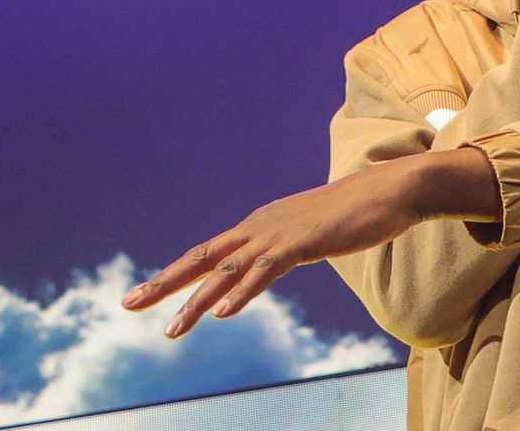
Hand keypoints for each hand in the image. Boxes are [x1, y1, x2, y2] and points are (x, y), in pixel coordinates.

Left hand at [121, 157, 423, 338]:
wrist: (392, 190)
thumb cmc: (360, 212)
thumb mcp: (316, 231)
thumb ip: (294, 245)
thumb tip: (283, 257)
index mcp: (263, 224)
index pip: (211, 252)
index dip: (177, 273)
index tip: (146, 292)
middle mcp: (262, 226)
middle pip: (203, 257)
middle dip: (163, 282)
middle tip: (126, 303)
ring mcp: (280, 233)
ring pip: (227, 271)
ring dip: (196, 302)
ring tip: (170, 329)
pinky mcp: (303, 242)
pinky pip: (265, 271)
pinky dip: (242, 292)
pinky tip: (223, 313)